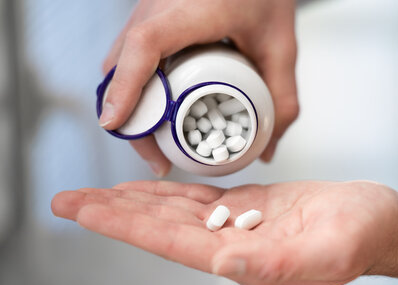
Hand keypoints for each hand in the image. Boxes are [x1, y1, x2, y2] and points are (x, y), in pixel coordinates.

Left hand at [51, 180, 397, 284]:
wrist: (380, 222)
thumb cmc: (364, 237)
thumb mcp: (331, 251)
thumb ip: (277, 266)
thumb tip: (224, 265)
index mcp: (244, 260)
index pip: (171, 242)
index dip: (126, 228)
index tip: (85, 213)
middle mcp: (232, 245)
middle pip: (160, 228)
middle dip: (113, 214)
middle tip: (67, 200)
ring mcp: (238, 225)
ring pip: (174, 212)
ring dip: (133, 202)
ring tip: (96, 193)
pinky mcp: (249, 207)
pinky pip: (199, 199)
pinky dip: (169, 191)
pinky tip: (149, 188)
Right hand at [99, 0, 298, 176]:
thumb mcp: (282, 47)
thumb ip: (281, 100)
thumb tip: (266, 149)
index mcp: (193, 9)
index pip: (145, 45)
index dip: (125, 87)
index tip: (115, 123)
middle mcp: (160, 6)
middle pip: (122, 67)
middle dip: (131, 119)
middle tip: (158, 158)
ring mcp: (149, 10)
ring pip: (118, 64)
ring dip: (129, 106)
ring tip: (156, 142)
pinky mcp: (148, 18)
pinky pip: (127, 57)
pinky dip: (133, 89)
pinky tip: (154, 111)